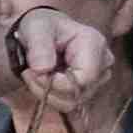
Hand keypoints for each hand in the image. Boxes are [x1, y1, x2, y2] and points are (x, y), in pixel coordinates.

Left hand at [0, 7, 117, 109]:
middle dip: (47, 88)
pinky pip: (68, 104)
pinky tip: (42, 82)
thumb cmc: (41, 27)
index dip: (57, 83)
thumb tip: (43, 69)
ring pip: (72, 102)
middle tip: (29, 72)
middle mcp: (102, 62)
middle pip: (78, 92)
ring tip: (34, 75)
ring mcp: (98, 78)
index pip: (85, 77)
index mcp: (94, 43)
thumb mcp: (36, 28)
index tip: (35, 73)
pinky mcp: (88, 89)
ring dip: (46, 93)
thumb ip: (39, 45)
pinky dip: (50, 97)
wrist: (42, 34)